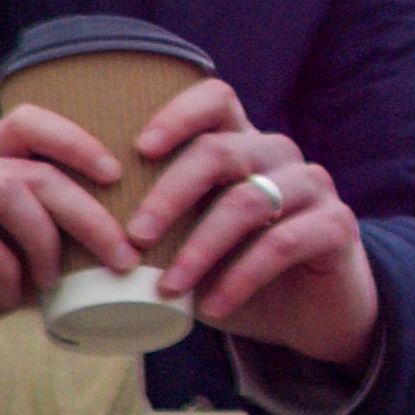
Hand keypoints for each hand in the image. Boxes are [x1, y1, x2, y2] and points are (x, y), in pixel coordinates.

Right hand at [0, 108, 136, 377]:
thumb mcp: (1, 264)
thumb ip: (44, 252)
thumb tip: (111, 263)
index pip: (28, 122)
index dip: (77, 140)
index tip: (116, 177)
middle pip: (35, 171)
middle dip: (90, 214)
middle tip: (122, 255)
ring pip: (7, 193)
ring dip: (45, 240)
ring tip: (52, 281)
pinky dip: (4, 268)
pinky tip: (9, 296)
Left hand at [123, 80, 377, 368]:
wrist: (314, 314)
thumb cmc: (238, 273)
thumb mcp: (195, 243)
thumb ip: (160, 228)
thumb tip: (76, 235)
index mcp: (243, 145)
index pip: (215, 100)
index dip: (177, 115)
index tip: (139, 149)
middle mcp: (280, 155)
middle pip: (221, 151)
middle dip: (169, 194)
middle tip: (135, 239)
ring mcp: (313, 187)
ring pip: (247, 201)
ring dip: (199, 248)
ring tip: (167, 287)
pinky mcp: (337, 226)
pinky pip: (282, 243)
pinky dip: (239, 278)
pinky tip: (213, 306)